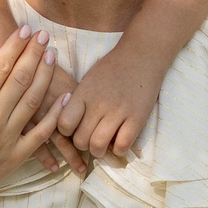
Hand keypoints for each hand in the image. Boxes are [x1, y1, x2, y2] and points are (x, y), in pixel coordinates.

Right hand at [0, 29, 68, 207]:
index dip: (14, 46)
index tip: (24, 29)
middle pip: (20, 79)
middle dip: (33, 53)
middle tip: (43, 35)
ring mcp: (7, 138)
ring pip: (34, 101)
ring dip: (45, 76)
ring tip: (52, 55)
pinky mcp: (17, 156)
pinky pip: (41, 133)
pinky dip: (56, 115)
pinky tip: (66, 98)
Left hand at [56, 39, 168, 159]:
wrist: (142, 55)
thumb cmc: (112, 68)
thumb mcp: (88, 80)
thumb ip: (78, 101)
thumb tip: (68, 126)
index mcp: (83, 93)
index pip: (64, 124)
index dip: (67, 132)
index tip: (74, 129)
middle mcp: (99, 103)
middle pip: (80, 140)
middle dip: (83, 145)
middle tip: (90, 139)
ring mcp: (119, 111)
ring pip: (98, 146)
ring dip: (98, 151)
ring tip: (103, 145)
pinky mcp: (138, 117)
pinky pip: (122, 145)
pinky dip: (119, 149)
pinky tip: (119, 141)